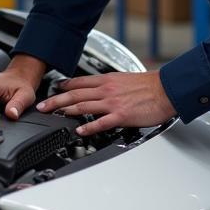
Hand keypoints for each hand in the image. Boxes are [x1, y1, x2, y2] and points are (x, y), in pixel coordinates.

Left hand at [35, 71, 175, 135]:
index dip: (64, 86)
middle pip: (75, 94)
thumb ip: (112, 85)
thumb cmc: (149, 85)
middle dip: (57, 100)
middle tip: (43, 106)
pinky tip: (79, 130)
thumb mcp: (126, 79)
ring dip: (66, 111)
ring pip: (83, 105)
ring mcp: (112, 102)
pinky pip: (101, 122)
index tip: (53, 89)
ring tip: (53, 115)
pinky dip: (88, 126)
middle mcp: (107, 90)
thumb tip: (104, 89)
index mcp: (108, 80)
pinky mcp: (121, 115)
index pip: (80, 82)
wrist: (165, 89)